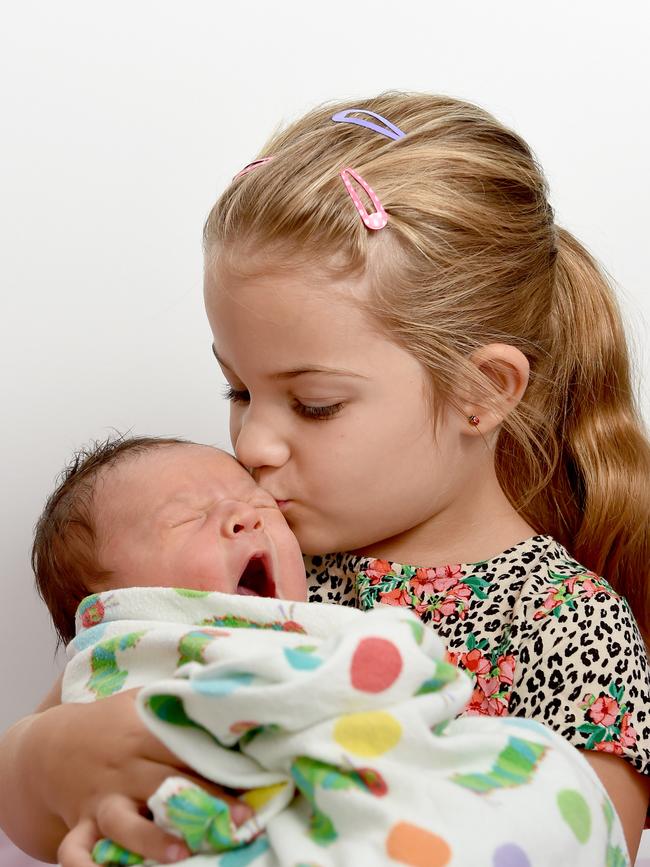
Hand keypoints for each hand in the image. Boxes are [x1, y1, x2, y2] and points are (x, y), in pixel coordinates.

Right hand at [33, 691, 250, 865]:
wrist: (47, 748)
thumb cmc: (107, 722)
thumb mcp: (139, 700)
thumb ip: (176, 700)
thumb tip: (223, 689)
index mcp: (141, 734)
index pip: (185, 746)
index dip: (218, 760)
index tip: (253, 775)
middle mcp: (124, 768)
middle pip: (167, 784)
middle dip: (205, 802)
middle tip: (242, 819)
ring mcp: (102, 799)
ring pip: (125, 822)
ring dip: (152, 839)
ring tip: (182, 852)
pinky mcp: (82, 825)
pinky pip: (76, 850)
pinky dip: (86, 866)